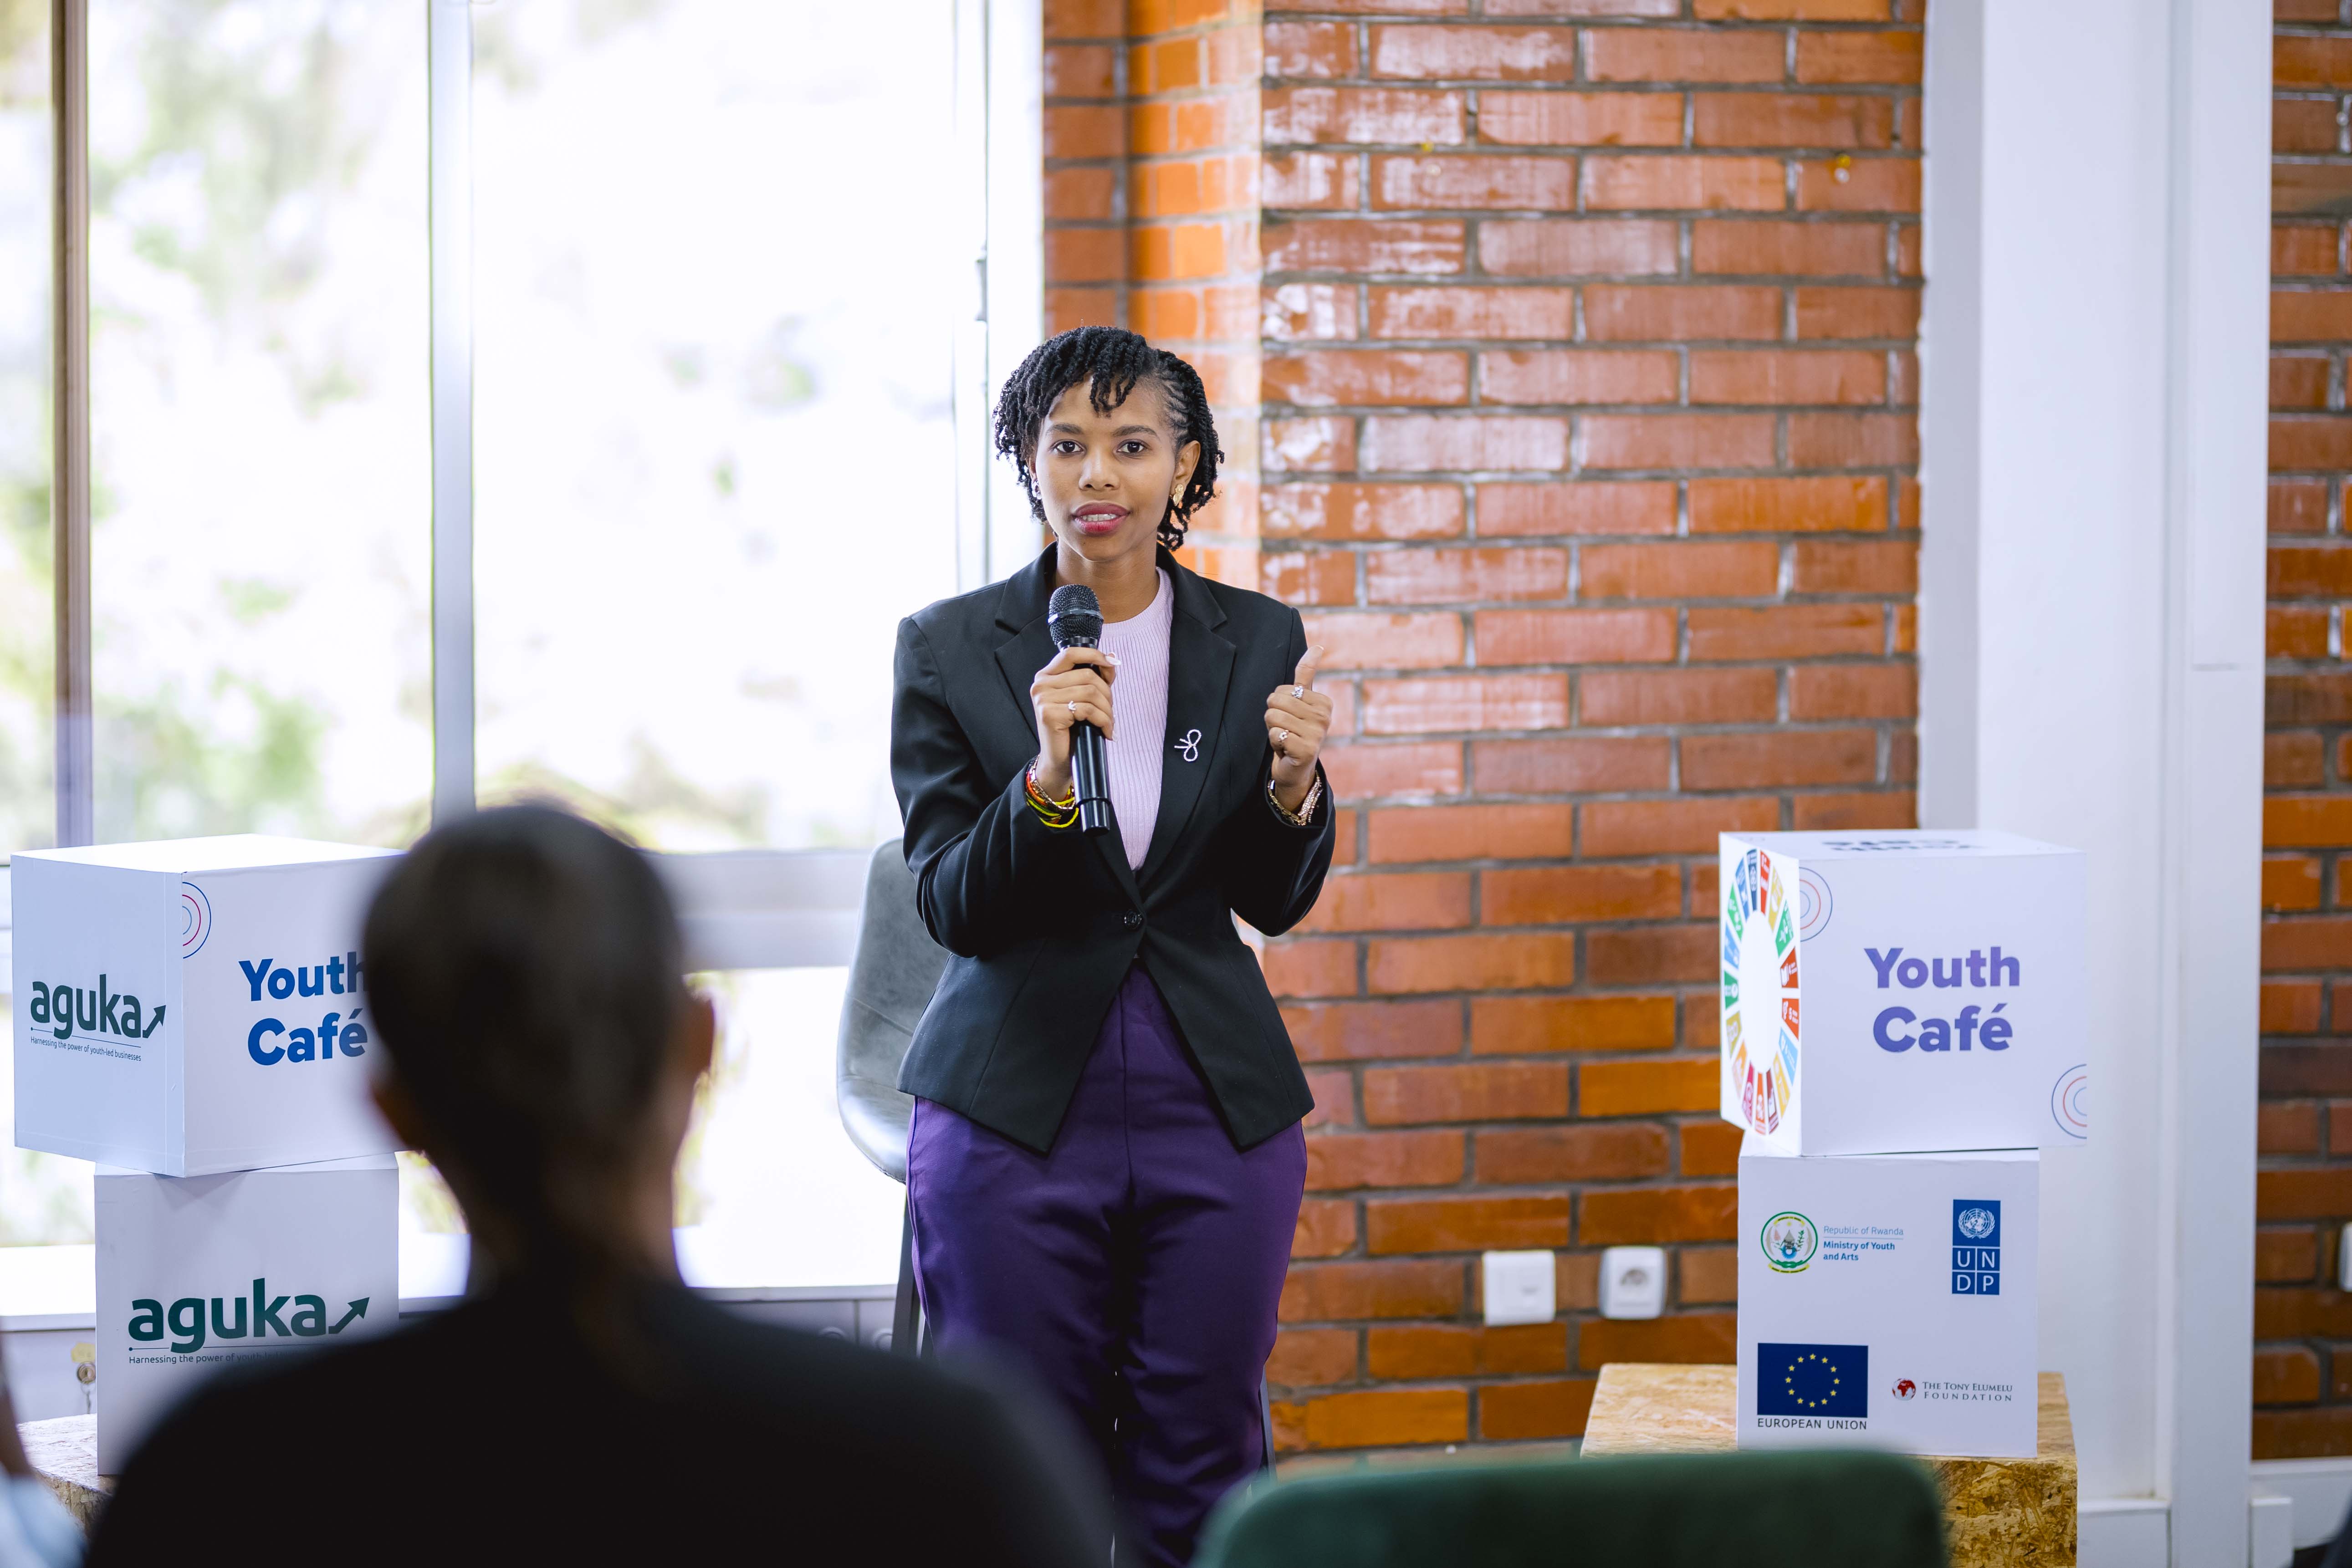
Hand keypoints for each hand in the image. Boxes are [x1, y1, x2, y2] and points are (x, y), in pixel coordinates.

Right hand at [1030, 647, 1115, 800]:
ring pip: (1090, 692)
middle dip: (1107, 693)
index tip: (1113, 664)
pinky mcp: (1049, 714)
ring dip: (1107, 710)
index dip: (1094, 655)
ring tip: (1109, 722)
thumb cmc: (1071, 729)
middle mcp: (1041, 684)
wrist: (1058, 760)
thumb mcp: (1081, 698)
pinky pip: (1088, 710)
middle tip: (1110, 710)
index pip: (1071, 653)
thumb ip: (1093, 678)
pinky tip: (1106, 731)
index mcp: (1046, 676)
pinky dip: (1103, 720)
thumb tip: (1113, 658)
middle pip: (1087, 675)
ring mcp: (1043, 699)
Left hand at [1266, 647, 1330, 813]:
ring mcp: (1317, 734)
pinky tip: (1286, 750)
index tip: (1293, 719)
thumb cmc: (1296, 731)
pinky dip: (1274, 743)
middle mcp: (1325, 717)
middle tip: (1287, 730)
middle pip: (1275, 701)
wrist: (1296, 768)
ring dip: (1273, 730)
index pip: (1282, 690)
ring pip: (1273, 717)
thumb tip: (1318, 646)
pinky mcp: (1306, 750)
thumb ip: (1307, 674)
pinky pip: (1274, 734)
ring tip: (1286, 739)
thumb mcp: (1301, 702)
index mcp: (1324, 702)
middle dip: (1274, 717)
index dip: (1279, 705)